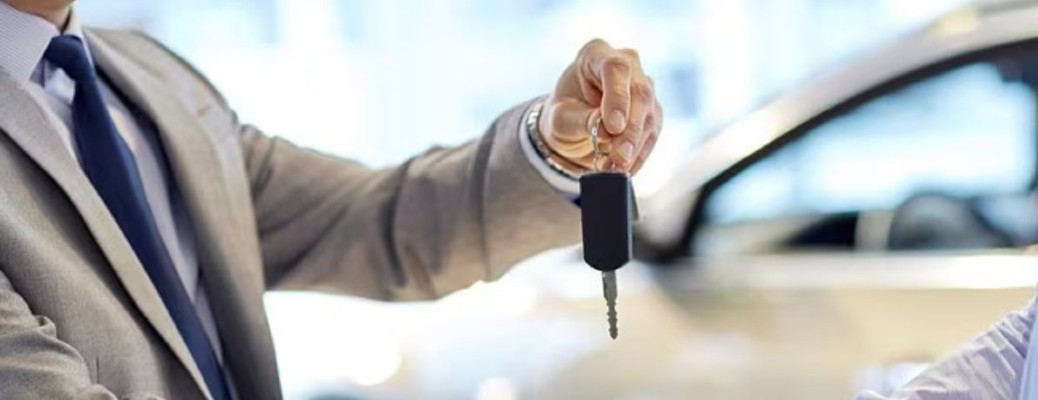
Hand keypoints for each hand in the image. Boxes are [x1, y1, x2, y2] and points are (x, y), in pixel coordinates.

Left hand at [539, 39, 662, 174]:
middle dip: (630, 130)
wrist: (573, 126)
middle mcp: (626, 63)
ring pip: (650, 115)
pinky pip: (653, 132)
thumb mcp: (562, 118)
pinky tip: (626, 168)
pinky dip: (640, 153)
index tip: (613, 127)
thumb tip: (608, 132)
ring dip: (634, 146)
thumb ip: (583, 120)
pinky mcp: (652, 110)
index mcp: (595, 54)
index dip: (618, 97)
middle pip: (640, 92)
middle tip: (619, 158)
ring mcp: (643, 85)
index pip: (615, 68)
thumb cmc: (563, 114)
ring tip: (616, 168)